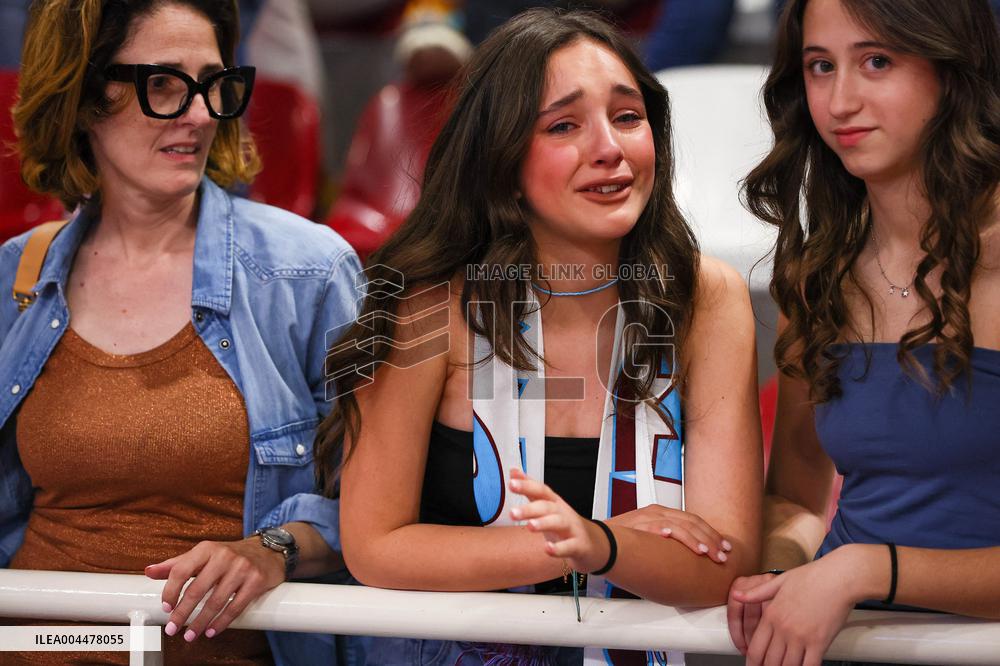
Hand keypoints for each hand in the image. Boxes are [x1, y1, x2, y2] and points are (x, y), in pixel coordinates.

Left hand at [145, 537, 284, 640]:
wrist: (268, 550)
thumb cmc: (230, 555)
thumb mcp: (203, 554)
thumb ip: (177, 564)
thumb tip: (149, 571)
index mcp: (207, 548)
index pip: (181, 570)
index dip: (170, 592)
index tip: (166, 608)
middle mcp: (224, 556)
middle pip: (197, 590)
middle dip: (183, 613)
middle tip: (173, 629)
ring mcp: (242, 568)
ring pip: (216, 601)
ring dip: (201, 622)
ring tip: (191, 635)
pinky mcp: (256, 580)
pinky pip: (236, 606)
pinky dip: (222, 622)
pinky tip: (212, 630)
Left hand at [508, 468, 610, 573]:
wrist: (593, 544)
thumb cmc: (565, 524)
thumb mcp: (547, 505)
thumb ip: (530, 490)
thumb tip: (513, 472)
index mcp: (554, 503)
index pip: (540, 490)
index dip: (527, 486)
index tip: (511, 483)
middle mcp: (563, 513)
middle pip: (547, 507)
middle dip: (529, 509)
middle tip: (512, 513)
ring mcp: (572, 528)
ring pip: (558, 523)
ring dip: (544, 523)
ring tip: (530, 526)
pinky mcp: (579, 545)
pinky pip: (569, 546)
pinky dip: (559, 548)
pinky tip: (548, 549)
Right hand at [607, 505, 731, 562]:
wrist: (598, 538)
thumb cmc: (621, 541)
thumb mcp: (649, 537)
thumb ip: (666, 542)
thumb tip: (686, 557)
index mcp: (662, 514)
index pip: (694, 521)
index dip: (711, 534)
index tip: (724, 547)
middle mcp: (657, 513)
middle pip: (692, 523)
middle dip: (711, 539)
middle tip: (723, 554)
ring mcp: (648, 518)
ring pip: (679, 525)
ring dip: (695, 540)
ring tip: (707, 552)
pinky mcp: (637, 525)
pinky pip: (656, 526)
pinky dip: (668, 531)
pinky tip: (678, 539)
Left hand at [731, 558, 854, 665]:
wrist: (838, 577)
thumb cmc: (811, 577)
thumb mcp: (779, 581)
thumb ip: (756, 593)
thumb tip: (736, 595)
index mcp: (772, 615)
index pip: (756, 648)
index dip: (753, 663)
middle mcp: (784, 628)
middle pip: (770, 661)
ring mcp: (802, 637)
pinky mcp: (820, 642)